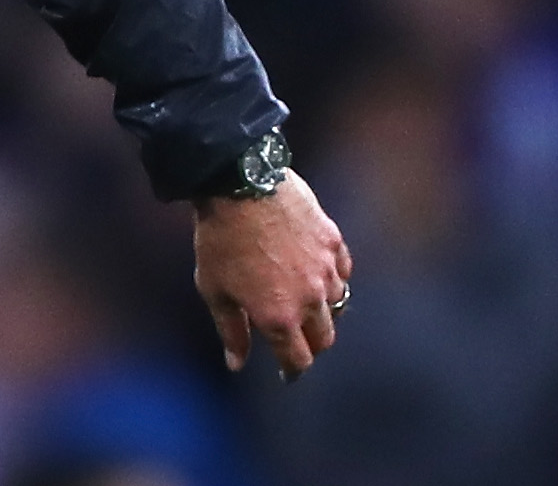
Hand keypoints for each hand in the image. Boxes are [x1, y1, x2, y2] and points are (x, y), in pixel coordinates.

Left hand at [192, 169, 351, 379]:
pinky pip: (343, 272)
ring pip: (337, 305)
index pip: (298, 359)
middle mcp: (310, 299)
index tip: (287, 373)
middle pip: (324, 338)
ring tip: (304, 304)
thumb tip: (237, 364)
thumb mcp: (214, 290)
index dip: (292, 370)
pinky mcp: (334, 242)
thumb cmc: (219, 239)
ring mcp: (327, 270)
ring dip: (323, 311)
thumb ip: (231, 331)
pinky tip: (318, 273)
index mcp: (279, 317)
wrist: (238, 185)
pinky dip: (334, 279)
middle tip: (296, 339)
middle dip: (310, 344)